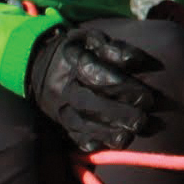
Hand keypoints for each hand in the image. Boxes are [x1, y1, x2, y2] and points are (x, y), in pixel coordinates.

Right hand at [25, 22, 162, 151]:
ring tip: (134, 130)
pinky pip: (77, 138)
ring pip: (82, 124)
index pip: (94, 73)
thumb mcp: (93, 40)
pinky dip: (98, 142)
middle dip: (118, 112)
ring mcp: (60, 109)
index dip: (121, 85)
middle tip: (142, 117)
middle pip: (88, 102)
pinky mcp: (62, 125)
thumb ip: (115, 49)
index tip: (144, 93)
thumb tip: (137, 61)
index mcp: (70, 61)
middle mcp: (62, 87)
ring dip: (111, 131)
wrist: (39, 67)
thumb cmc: (78, 52)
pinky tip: (117, 140)